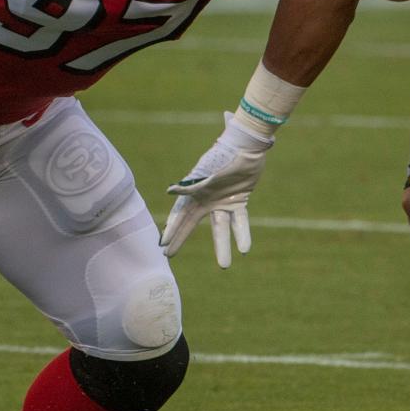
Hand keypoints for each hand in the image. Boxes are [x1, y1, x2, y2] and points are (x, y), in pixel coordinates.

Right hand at [162, 112, 273, 267]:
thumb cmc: (224, 153)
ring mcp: (222, 201)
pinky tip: (245, 249)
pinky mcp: (239, 201)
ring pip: (220, 228)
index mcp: (195, 189)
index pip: (180, 213)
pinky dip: (242, 234)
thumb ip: (191, 185)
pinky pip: (240, 221)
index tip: (162, 244)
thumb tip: (170, 192)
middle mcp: (206, 198)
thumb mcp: (207, 171)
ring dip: (222, 246)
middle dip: (180, 238)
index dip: (172, 228)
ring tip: (224, 265)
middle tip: (169, 255)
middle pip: (191, 222)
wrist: (246, 145)